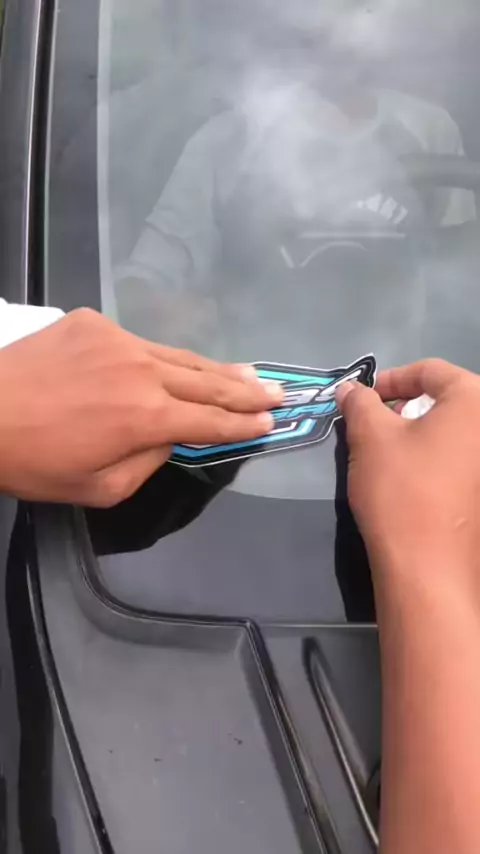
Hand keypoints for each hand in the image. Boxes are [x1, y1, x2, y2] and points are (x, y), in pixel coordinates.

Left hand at [0, 308, 281, 506]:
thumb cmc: (34, 462)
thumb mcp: (100, 487)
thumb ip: (149, 461)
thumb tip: (172, 436)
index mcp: (147, 416)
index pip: (211, 420)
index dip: (244, 424)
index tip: (271, 422)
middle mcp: (143, 370)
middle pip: (208, 381)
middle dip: (246, 391)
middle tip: (279, 392)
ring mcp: (119, 340)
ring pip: (179, 356)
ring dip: (216, 368)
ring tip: (250, 372)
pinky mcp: (93, 322)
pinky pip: (138, 342)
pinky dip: (161, 357)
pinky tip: (174, 363)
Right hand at [336, 359, 479, 592]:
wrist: (428, 569)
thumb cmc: (401, 490)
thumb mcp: (370, 437)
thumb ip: (360, 403)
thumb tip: (351, 389)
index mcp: (476, 401)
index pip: (431, 370)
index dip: (391, 379)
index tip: (363, 398)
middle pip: (449, 399)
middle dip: (408, 407)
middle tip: (376, 425)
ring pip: (457, 431)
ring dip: (423, 433)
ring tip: (390, 454)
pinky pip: (465, 459)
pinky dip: (439, 458)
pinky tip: (414, 479)